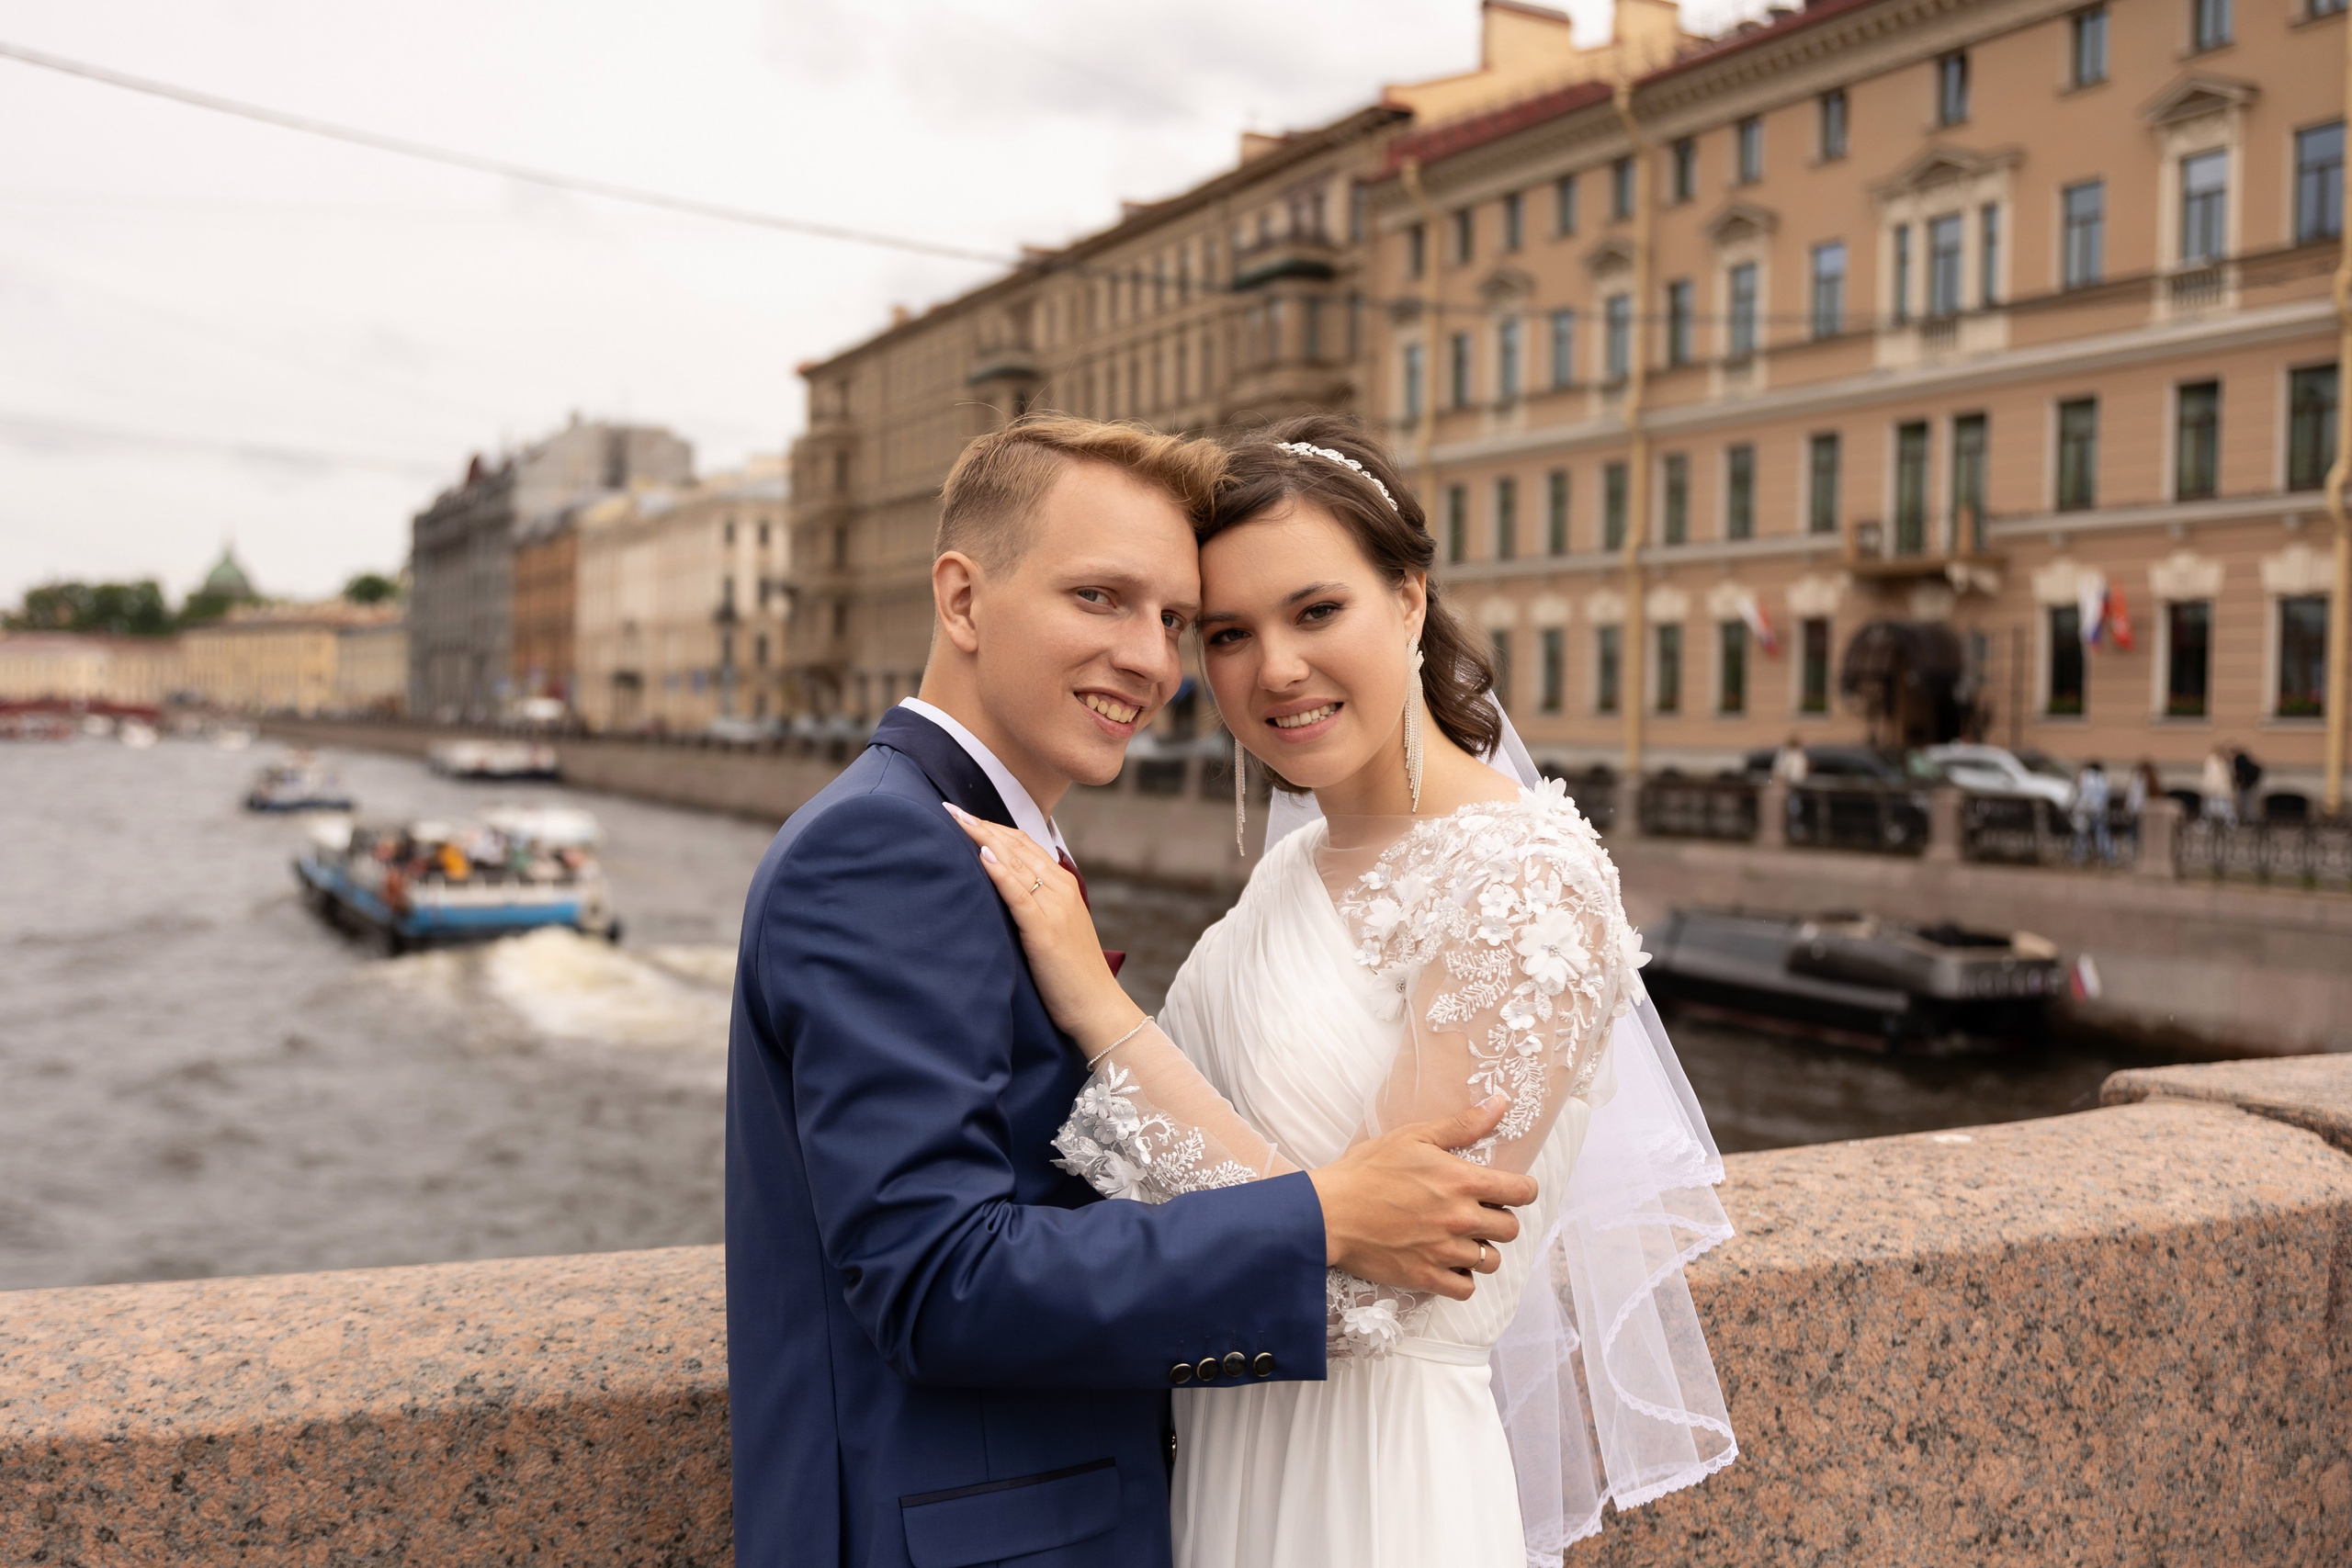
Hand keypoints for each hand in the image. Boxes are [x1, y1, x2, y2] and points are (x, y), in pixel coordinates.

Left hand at [947, 805, 1137, 1051]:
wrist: (1098, 1008)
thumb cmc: (1072, 976)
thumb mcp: (1053, 931)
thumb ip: (1033, 907)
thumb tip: (1000, 893)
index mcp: (1063, 886)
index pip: (1023, 845)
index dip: (992, 828)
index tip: (962, 815)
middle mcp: (1060, 889)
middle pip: (1016, 846)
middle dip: (980, 825)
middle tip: (948, 808)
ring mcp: (1054, 907)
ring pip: (1015, 862)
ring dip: (983, 838)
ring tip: (956, 819)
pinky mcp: (1044, 930)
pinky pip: (1019, 894)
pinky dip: (1001, 872)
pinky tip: (982, 855)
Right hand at [1308, 1098, 1537, 1301]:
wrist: (1328, 1212)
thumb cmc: (1367, 1169)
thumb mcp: (1414, 1137)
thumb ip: (1462, 1125)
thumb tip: (1501, 1104)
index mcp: (1463, 1182)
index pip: (1522, 1192)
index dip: (1523, 1190)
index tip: (1512, 1190)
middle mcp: (1461, 1219)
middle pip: (1511, 1229)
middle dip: (1500, 1220)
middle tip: (1477, 1214)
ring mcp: (1444, 1251)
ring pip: (1490, 1261)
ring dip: (1481, 1250)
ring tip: (1461, 1240)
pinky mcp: (1426, 1276)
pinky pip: (1466, 1289)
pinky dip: (1461, 1278)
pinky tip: (1447, 1263)